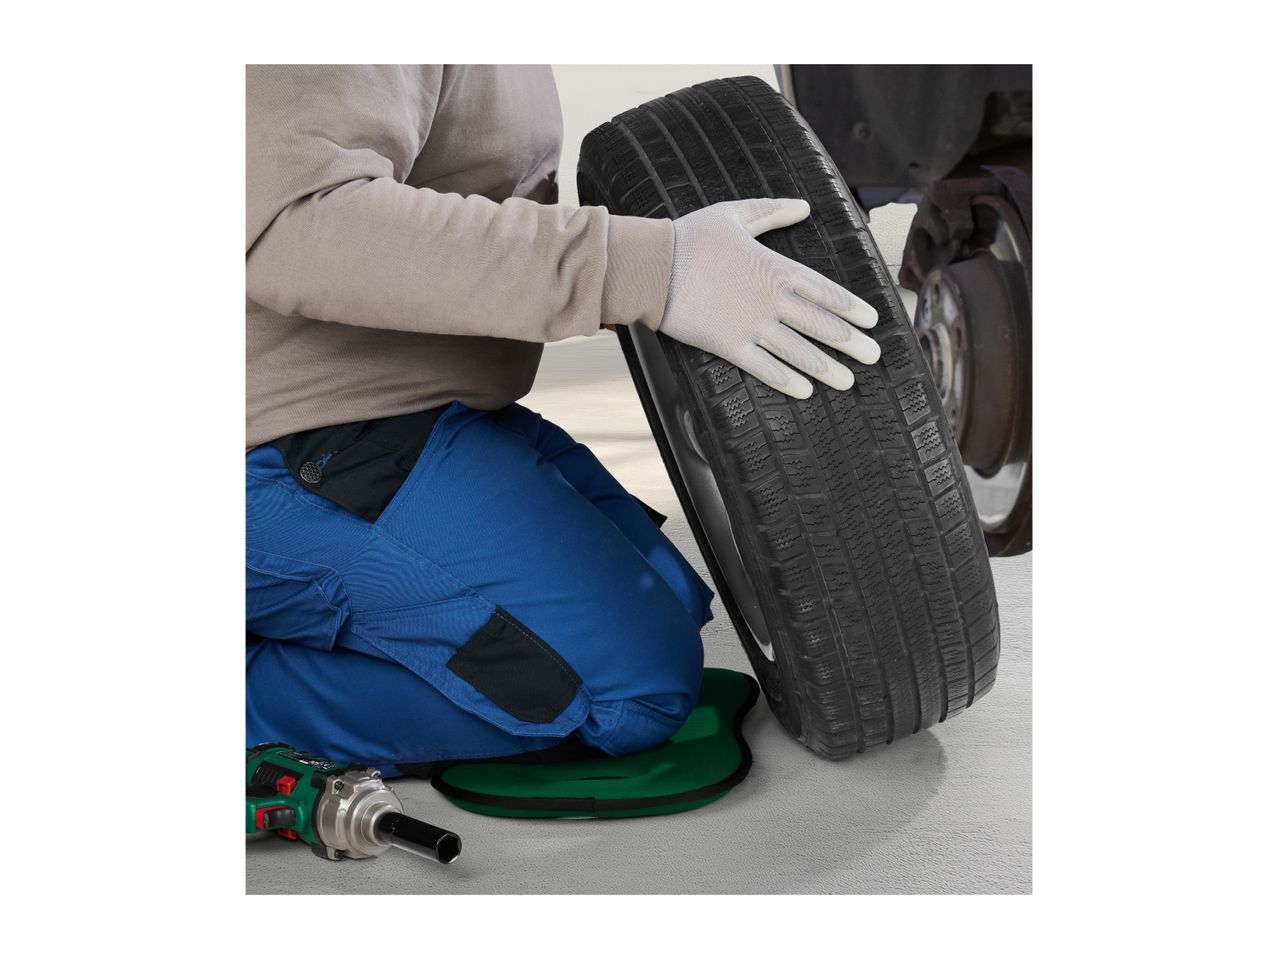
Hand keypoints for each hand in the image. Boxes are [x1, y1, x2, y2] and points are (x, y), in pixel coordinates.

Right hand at [657, 198, 879, 398]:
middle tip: (873, 357)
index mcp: (776, 268)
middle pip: (821, 325)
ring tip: (848, 381)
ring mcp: (752, 325)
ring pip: (799, 351)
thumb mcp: (734, 214)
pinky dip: (787, 381)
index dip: (852, 308)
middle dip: (851, 343)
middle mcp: (771, 300)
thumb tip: (803, 206)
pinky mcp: (730, 345)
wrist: (653, 266)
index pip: (826, 291)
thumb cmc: (690, 237)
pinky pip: (765, 368)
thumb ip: (772, 211)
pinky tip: (805, 391)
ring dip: (827, 368)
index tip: (872, 321)